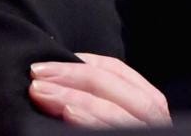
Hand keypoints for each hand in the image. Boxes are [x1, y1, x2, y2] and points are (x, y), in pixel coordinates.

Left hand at [29, 52, 171, 127]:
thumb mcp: (102, 109)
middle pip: (116, 86)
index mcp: (146, 103)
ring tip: (40, 91)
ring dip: (74, 97)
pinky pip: (116, 129)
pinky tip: (68, 113)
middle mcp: (154, 115)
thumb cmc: (95, 129)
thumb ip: (94, 95)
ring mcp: (147, 129)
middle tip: (36, 74)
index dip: (84, 62)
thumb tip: (56, 74)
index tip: (48, 62)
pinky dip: (91, 120)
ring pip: (114, 108)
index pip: (118, 72)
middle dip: (73, 76)